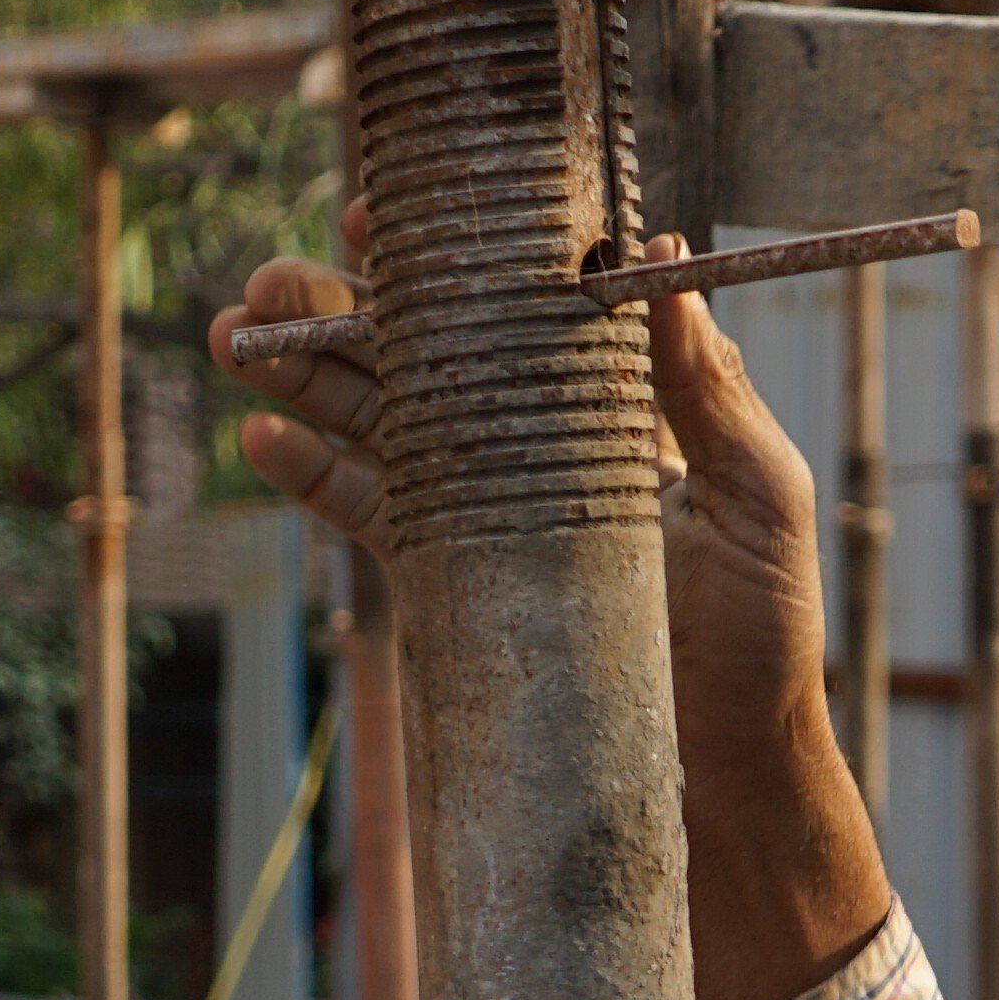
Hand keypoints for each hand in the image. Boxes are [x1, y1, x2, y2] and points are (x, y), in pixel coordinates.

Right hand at [214, 216, 900, 999]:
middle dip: (337, 311)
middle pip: (421, 354)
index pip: (514, 304)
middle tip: (265, 282)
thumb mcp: (760, 499)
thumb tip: (661, 257)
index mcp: (611, 404)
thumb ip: (708, 388)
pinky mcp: (453, 582)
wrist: (723, 785)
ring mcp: (486, 511)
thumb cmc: (764, 642)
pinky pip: (371, 514)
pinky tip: (260, 439)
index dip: (444, 255)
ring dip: (300, 378)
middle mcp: (537, 444)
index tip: (381, 214)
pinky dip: (310, 475)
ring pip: (377, 422)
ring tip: (234, 339)